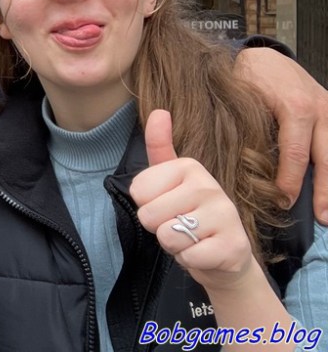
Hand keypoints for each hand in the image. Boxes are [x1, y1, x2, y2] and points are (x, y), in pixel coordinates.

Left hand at [130, 110, 259, 293]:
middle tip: (180, 225)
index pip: (138, 190)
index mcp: (190, 166)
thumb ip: (159, 147)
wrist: (224, 257)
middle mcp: (210, 186)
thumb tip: (159, 111)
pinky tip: (204, 253)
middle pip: (149, 215)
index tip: (167, 205)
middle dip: (158, 228)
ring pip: (167, 236)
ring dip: (174, 245)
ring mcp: (225, 216)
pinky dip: (189, 261)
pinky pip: (187, 257)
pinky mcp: (233, 247)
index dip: (146, 205)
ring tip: (191, 238)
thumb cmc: (190, 215)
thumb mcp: (170, 180)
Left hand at [234, 46, 327, 222]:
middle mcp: (320, 110)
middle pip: (327, 158)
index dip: (290, 182)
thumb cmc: (249, 77)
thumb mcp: (244, 99)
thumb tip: (246, 166)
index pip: (296, 154)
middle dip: (326, 191)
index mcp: (295, 108)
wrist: (266, 56)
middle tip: (323, 218)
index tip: (283, 202)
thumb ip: (250, 130)